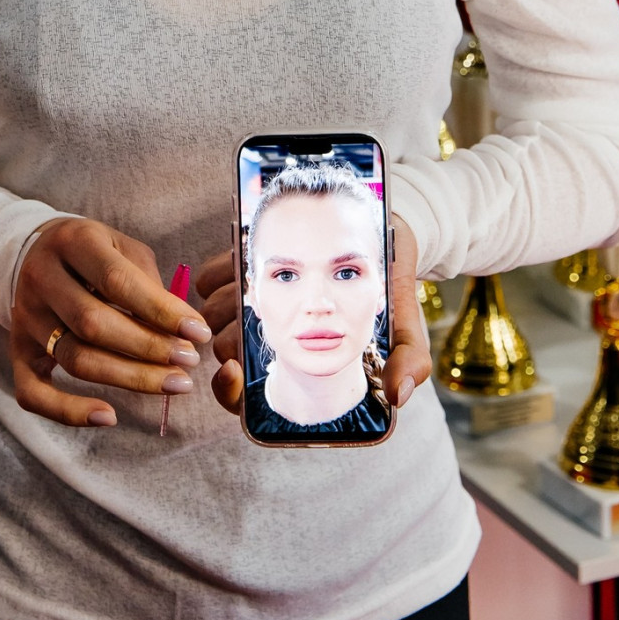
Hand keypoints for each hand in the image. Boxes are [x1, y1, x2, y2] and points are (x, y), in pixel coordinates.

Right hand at [11, 217, 211, 426]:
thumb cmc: (94, 253)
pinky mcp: (17, 350)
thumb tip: (182, 332)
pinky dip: (68, 412)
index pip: (116, 280)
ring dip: (128, 378)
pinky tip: (108, 417)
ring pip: (74, 358)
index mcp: (72, 241)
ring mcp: (25, 316)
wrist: (37, 252)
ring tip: (171, 384)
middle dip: (148, 348)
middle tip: (188, 363)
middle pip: (93, 323)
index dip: (160, 310)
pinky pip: (32, 393)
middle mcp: (41, 277)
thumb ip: (148, 283)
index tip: (198, 333)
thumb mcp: (122, 247)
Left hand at [198, 215, 433, 415]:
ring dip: (226, 304)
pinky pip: (209, 276)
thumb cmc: (389, 278)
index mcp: (299, 353)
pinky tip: (242, 263)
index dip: (230, 393)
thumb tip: (399, 396)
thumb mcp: (405, 318)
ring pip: (213, 313)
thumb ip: (409, 357)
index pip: (244, 397)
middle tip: (258, 316)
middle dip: (231, 336)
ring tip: (253, 288)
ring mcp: (250, 297)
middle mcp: (267, 329)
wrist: (381, 222)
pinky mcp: (241, 261)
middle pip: (222, 347)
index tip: (233, 371)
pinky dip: (218, 273)